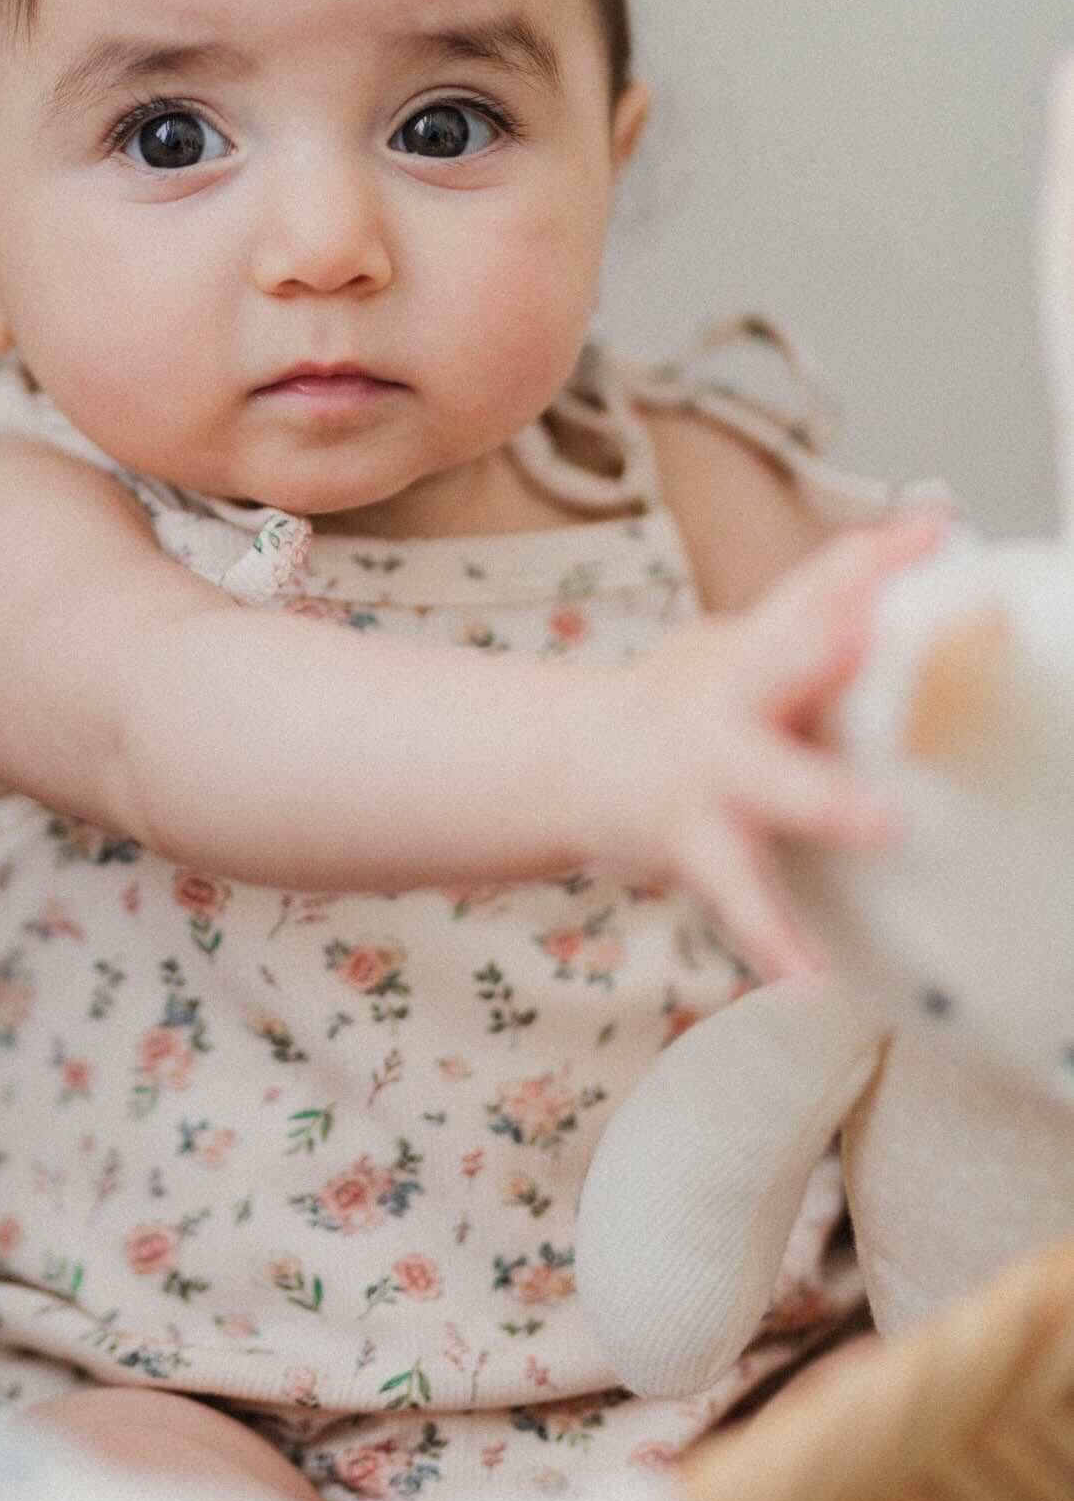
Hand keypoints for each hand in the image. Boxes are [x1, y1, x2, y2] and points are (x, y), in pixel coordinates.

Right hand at [600, 507, 950, 978]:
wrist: (565, 764)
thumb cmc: (686, 708)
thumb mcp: (743, 652)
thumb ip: (818, 631)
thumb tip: (918, 567)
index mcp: (755, 646)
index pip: (819, 585)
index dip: (876, 554)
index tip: (935, 526)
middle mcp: (733, 697)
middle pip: (785, 657)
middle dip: (832, 642)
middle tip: (878, 629)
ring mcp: (710, 771)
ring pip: (771, 784)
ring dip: (824, 799)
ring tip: (884, 824)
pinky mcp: (693, 842)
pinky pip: (739, 897)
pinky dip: (773, 939)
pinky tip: (808, 974)